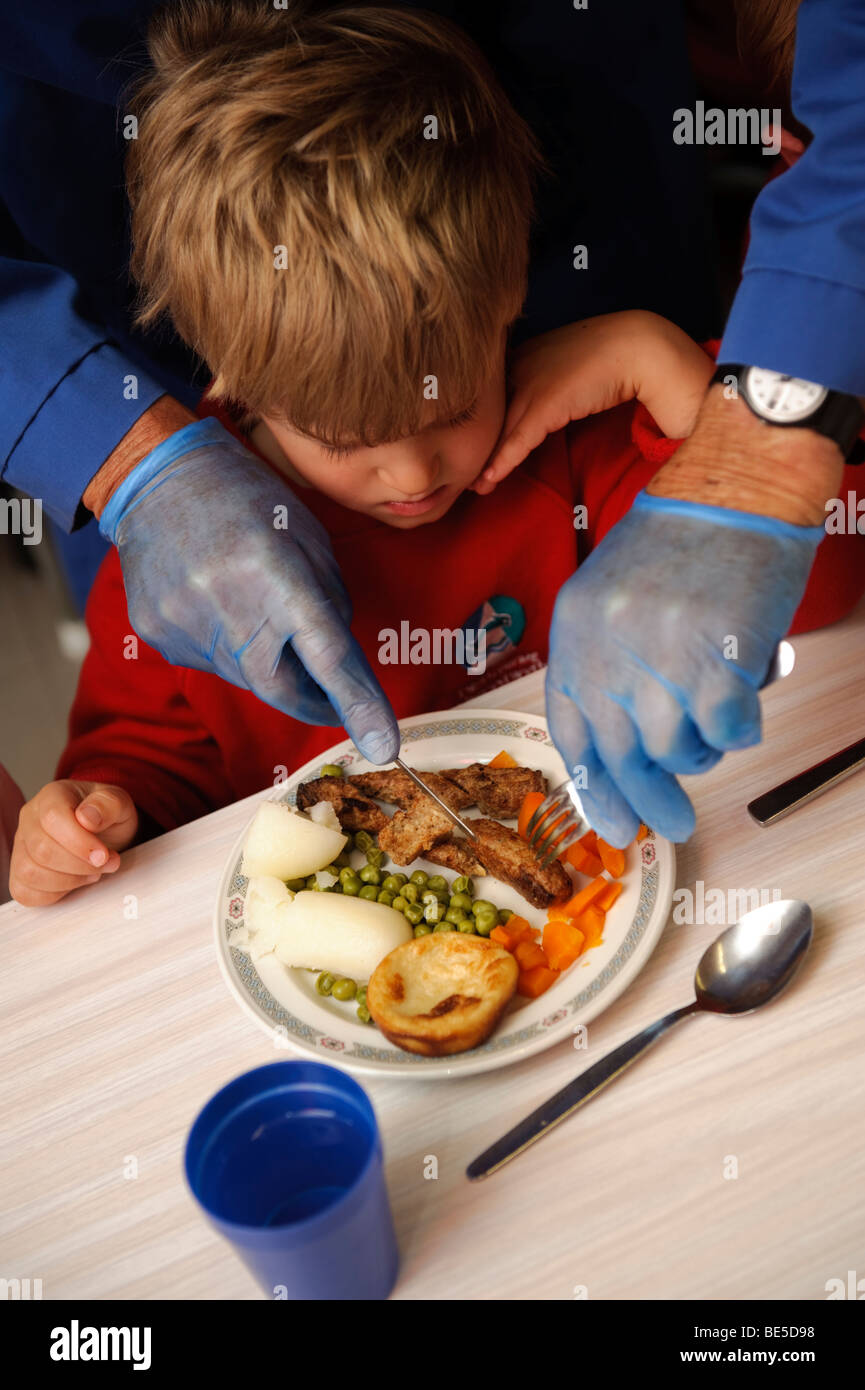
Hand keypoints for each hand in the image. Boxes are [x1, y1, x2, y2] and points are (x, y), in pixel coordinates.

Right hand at [10, 781, 137, 905]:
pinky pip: (25, 892)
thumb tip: (87, 817)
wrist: (104, 833)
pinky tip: (74, 883)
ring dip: (69, 881)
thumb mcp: (119, 803)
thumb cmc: (106, 817)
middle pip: (42, 850)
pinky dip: (54, 894)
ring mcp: (22, 847)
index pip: (53, 818)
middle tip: (106, 863)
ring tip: (92, 872)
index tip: (104, 855)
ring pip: (30, 873)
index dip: (79, 842)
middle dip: (80, 865)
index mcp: (52, 796)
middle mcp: (30, 820)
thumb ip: (108, 804)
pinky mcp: (19, 873)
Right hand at [97, 418, 399, 762]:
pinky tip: (219, 603)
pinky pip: (210, 662)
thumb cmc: (248, 501)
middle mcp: (228, 607)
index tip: (381, 745)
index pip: (327, 656)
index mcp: (276, 576)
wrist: (158, 478)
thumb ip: (330, 603)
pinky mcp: (159, 634)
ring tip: (255, 607)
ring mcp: (186, 625)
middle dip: (313, 699)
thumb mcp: (309, 537)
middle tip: (330, 695)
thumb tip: (341, 663)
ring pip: (246, 677)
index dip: (358, 703)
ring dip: (266, 659)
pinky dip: (229, 646)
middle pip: (283, 688)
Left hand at [472, 311, 712, 494]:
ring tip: (472, 484)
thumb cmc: (608, 357)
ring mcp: (530, 384)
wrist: (637, 347)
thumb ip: (548, 383)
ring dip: (483, 461)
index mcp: (521, 355)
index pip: (490, 396)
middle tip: (459, 469)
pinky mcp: (545, 404)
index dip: (480, 424)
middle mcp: (518, 366)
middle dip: (474, 444)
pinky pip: (517, 440)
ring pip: (497, 430)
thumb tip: (546, 404)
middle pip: (487, 414)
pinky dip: (501, 462)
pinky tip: (488, 480)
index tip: (467, 444)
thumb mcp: (566, 369)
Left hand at [546, 490, 823, 845]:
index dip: (593, 788)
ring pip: (677, 749)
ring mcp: (659, 653)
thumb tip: (625, 752)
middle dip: (650, 800)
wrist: (735, 488)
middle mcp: (606, 646)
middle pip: (621, 755)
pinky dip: (741, 727)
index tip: (612, 824)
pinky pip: (728, 730)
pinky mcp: (715, 656)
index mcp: (573, 631)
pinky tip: (745, 701)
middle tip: (674, 824)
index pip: (571, 731)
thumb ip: (608, 664)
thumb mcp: (612, 598)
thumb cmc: (681, 543)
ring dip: (703, 748)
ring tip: (717, 716)